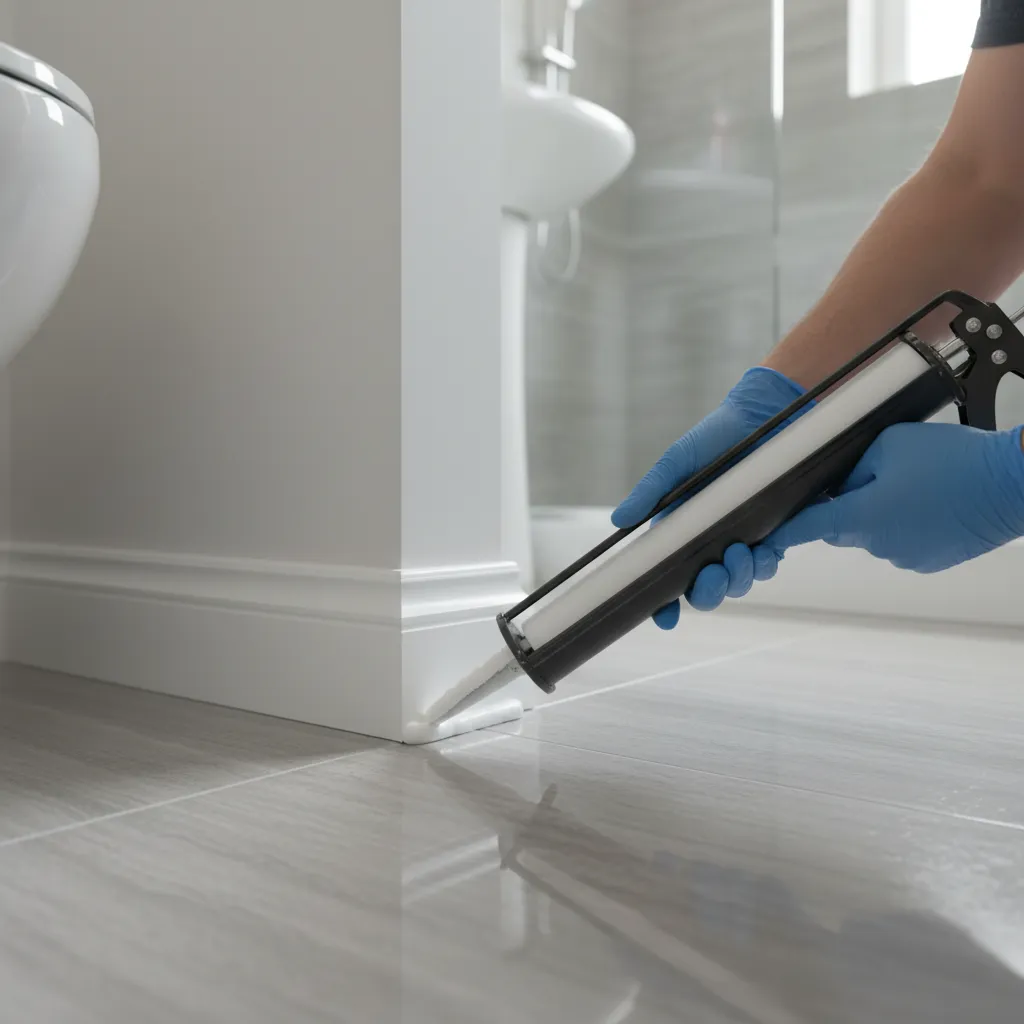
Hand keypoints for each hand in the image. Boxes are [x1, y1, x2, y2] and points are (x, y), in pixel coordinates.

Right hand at [612, 367, 806, 626]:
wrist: (766, 415)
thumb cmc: (717, 436)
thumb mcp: (678, 461)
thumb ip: (651, 491)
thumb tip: (619, 521)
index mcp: (680, 529)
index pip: (667, 576)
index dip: (663, 604)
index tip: (665, 617)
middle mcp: (710, 540)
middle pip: (704, 589)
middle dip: (707, 594)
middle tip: (711, 576)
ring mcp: (743, 538)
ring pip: (737, 582)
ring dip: (737, 579)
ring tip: (740, 554)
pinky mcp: (775, 531)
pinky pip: (768, 563)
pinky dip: (764, 564)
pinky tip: (763, 549)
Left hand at [767, 421, 1023, 571]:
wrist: (1012, 487)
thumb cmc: (954, 461)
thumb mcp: (888, 445)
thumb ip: (852, 467)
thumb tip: (839, 486)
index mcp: (861, 518)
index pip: (806, 527)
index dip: (781, 531)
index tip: (759, 537)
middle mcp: (878, 545)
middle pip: (841, 526)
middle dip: (848, 503)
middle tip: (876, 475)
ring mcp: (904, 558)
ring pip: (872, 532)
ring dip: (880, 513)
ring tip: (917, 485)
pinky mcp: (927, 561)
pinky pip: (901, 541)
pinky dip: (906, 524)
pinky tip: (931, 503)